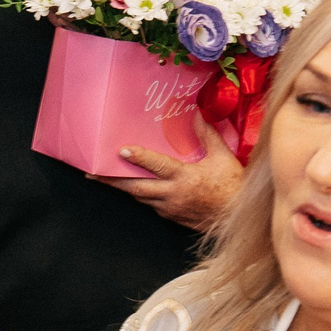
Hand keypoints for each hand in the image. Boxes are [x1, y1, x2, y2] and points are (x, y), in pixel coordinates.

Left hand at [97, 113, 245, 228]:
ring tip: (104, 179)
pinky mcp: (171, 216)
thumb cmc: (233, 186)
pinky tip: (134, 187)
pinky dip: (140, 195)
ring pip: (140, 197)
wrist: (238, 216)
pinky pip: (150, 204)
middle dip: (112, 181)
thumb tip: (198, 114)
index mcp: (184, 177)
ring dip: (123, 188)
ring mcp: (169, 207)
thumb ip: (208, 136)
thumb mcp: (223, 158)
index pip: (157, 166)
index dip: (138, 158)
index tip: (121, 151)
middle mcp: (172, 194)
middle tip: (92, 175)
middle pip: (135, 187)